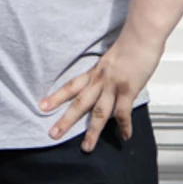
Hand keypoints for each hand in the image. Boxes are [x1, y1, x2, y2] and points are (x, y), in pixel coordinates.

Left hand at [39, 29, 164, 151]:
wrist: (140, 36)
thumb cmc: (129, 44)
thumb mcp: (111, 59)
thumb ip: (106, 72)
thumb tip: (106, 83)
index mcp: (94, 72)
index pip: (70, 86)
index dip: (56, 97)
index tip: (41, 107)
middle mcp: (99, 80)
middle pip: (79, 103)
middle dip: (65, 120)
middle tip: (52, 134)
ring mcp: (113, 86)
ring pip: (99, 113)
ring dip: (92, 131)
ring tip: (86, 147)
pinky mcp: (128, 89)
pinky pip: (123, 112)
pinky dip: (124, 126)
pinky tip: (124, 137)